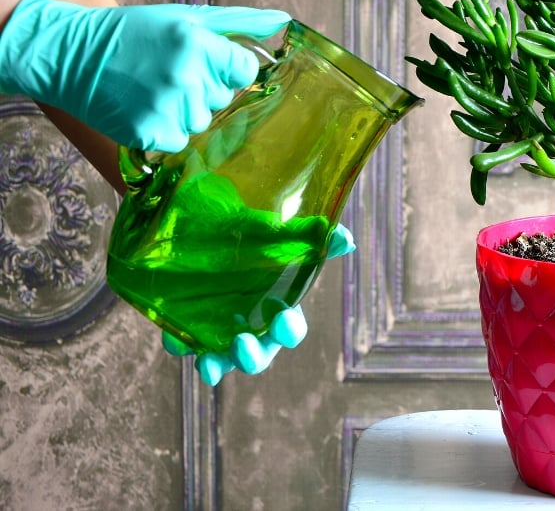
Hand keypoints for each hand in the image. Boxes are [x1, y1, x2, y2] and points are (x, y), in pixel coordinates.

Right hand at [0, 0, 289, 152]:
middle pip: (224, 98)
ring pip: (202, 122)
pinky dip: (163, 130)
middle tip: (165, 72)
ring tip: (151, 89)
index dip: (227, 68)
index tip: (203, 62)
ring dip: (183, 111)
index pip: (245, 71)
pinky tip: (141, 108)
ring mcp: (167, 108)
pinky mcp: (149, 133)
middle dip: (203, 88)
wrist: (68, 54)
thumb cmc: (133, 33)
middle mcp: (186, 77)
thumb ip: (239, 22)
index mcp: (197, 43)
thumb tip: (283, 21)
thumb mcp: (184, 17)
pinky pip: (179, 142)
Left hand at [161, 223, 356, 385]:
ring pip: (219, 361)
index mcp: (277, 309)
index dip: (288, 329)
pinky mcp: (186, 325)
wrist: (205, 219)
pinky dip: (179, 345)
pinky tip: (176, 338)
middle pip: (257, 356)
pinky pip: (182, 344)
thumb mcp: (279, 232)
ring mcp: (216, 330)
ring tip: (207, 366)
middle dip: (251, 356)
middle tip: (241, 344)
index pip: (289, 330)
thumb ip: (312, 237)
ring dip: (215, 366)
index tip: (282, 318)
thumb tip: (345, 239)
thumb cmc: (250, 233)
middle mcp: (249, 327)